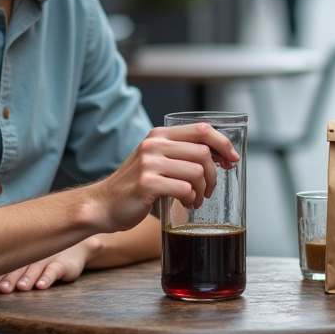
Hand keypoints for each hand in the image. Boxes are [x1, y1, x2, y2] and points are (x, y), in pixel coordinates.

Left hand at [0, 238, 99, 333]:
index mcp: (16, 268)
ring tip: (22, 288)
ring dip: (27, 278)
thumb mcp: (39, 302)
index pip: (2, 274)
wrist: (74, 253)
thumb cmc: (49, 278)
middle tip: (1, 290)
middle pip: (15, 271)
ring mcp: (44, 261)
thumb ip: (29, 325)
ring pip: (33, 269)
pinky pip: (53, 270)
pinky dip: (47, 276)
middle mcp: (28, 263)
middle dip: (7, 280)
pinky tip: (42, 285)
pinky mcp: (61, 263)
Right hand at [93, 123, 239, 232]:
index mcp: (159, 135)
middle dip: (213, 175)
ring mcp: (149, 163)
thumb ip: (179, 154)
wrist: (103, 204)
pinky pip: (184, 189)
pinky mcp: (147, 183)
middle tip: (208, 190)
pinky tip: (185, 204)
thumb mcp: (155, 161)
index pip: (202, 129)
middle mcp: (154, 145)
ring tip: (195, 200)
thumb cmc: (134, 186)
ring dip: (202, 191)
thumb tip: (218, 156)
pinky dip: (191, 199)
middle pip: (203, 153)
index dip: (223, 143)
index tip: (231, 159)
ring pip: (197, 172)